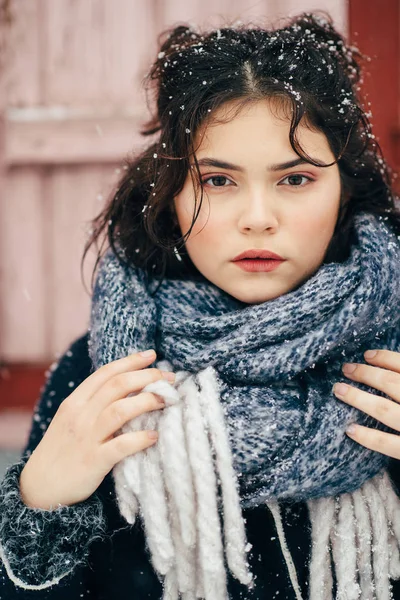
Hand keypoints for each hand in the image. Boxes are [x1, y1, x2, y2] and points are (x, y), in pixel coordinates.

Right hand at [19, 350, 174, 509]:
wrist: (40, 488)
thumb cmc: (62, 450)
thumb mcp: (72, 419)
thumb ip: (94, 403)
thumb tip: (129, 385)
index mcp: (75, 402)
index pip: (106, 373)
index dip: (131, 361)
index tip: (152, 355)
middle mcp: (80, 415)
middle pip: (117, 385)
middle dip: (147, 376)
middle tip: (169, 378)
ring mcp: (86, 438)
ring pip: (120, 410)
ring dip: (147, 401)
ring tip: (166, 400)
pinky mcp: (93, 462)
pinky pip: (120, 446)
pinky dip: (139, 439)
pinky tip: (154, 436)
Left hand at [332, 349, 399, 458]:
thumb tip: (394, 363)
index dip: (385, 357)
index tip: (367, 355)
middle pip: (391, 383)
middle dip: (366, 374)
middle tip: (346, 368)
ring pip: (385, 410)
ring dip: (358, 398)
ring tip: (339, 390)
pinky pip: (390, 445)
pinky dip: (368, 437)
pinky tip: (350, 429)